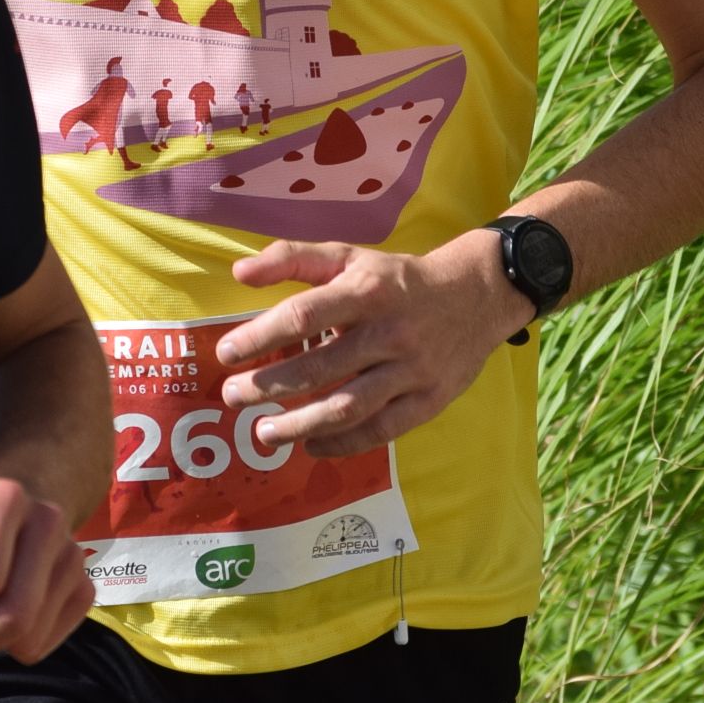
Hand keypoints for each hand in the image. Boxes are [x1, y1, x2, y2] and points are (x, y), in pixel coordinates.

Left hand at [210, 235, 525, 457]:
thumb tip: (240, 275)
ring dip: (300, 425)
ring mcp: (412, 370)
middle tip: (232, 397)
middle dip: (269, 386)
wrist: (477, 296)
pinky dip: (343, 443)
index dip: (261, 337)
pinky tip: (311, 446)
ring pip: (348, 407)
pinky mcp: (429, 400)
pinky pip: (380, 430)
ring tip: (264, 434)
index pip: (304, 316)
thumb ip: (293, 259)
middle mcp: (389, 331)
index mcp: (367, 290)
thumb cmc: (398, 279)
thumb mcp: (350, 256)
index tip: (226, 353)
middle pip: (321, 367)